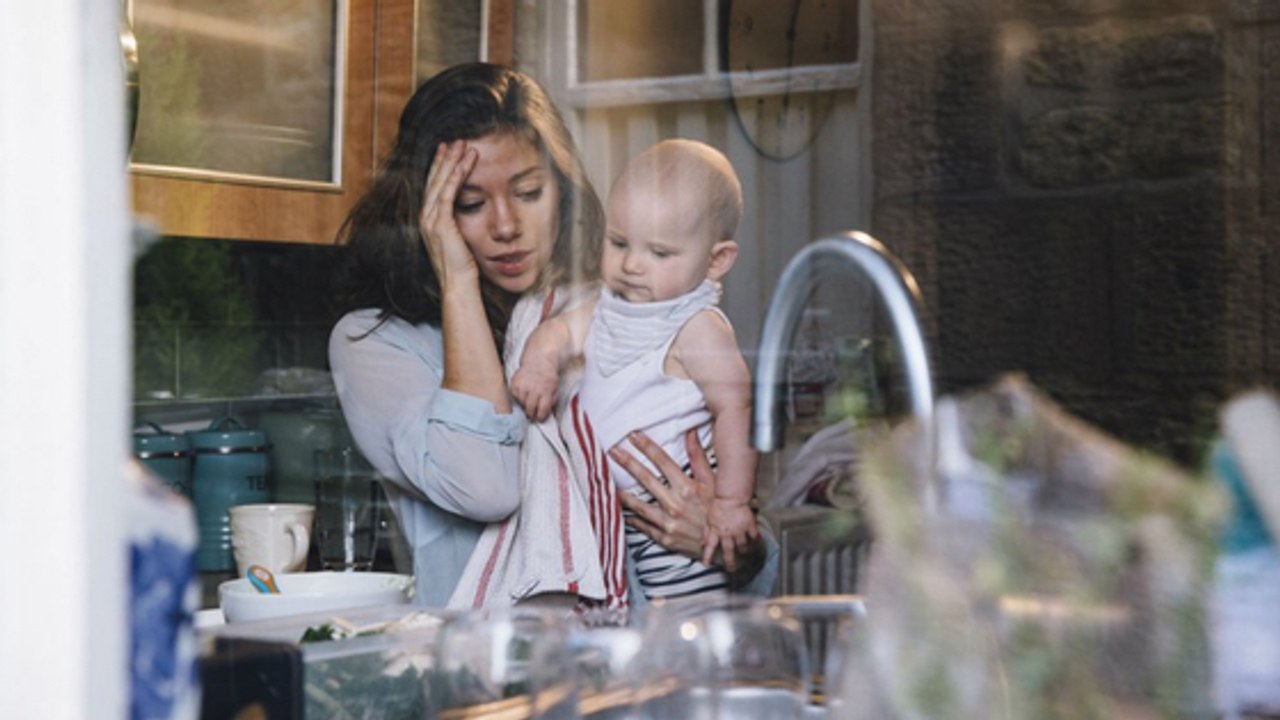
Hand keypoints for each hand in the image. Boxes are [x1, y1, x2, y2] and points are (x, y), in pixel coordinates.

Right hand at [419, 141, 478, 288]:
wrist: (458, 284)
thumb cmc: (463, 265)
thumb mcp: (460, 238)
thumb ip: (459, 221)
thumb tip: (471, 209)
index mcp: (429, 220)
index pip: (433, 186)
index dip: (440, 167)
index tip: (448, 151)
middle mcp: (425, 218)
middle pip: (434, 180)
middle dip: (444, 158)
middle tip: (455, 140)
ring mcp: (430, 221)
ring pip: (440, 183)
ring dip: (452, 162)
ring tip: (463, 145)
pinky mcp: (440, 225)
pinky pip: (447, 194)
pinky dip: (456, 176)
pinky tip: (464, 163)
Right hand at [510, 364, 558, 421]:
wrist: (538, 361)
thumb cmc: (548, 378)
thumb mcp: (555, 389)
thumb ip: (551, 402)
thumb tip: (546, 414)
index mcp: (546, 391)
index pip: (542, 410)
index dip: (541, 417)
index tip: (540, 418)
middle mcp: (534, 389)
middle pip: (530, 409)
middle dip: (532, 414)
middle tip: (532, 414)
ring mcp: (523, 385)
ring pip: (521, 403)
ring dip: (525, 404)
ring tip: (529, 400)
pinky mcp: (514, 383)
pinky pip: (515, 396)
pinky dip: (518, 397)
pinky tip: (524, 393)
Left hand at [611, 429, 763, 574]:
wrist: (723, 547)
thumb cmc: (718, 512)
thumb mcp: (713, 483)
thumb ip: (698, 458)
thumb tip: (691, 433)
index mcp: (687, 488)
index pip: (662, 461)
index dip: (646, 446)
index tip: (633, 435)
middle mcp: (675, 504)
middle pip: (645, 478)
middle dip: (627, 462)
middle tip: (613, 451)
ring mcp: (668, 523)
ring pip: (638, 505)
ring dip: (622, 492)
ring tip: (608, 482)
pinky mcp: (664, 538)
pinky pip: (643, 526)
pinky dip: (631, 518)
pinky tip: (622, 510)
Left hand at [702, 497, 758, 568]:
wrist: (730, 496)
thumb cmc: (718, 506)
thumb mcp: (708, 519)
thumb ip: (706, 533)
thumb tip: (701, 544)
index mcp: (716, 531)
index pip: (710, 546)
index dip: (707, 556)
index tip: (706, 565)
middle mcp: (727, 533)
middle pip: (729, 551)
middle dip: (730, 562)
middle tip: (732, 569)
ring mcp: (739, 530)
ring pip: (742, 545)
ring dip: (744, 551)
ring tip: (745, 554)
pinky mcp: (749, 525)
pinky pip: (754, 535)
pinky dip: (756, 539)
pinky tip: (757, 542)